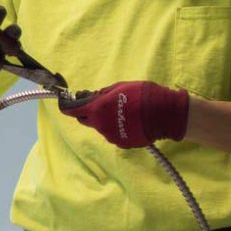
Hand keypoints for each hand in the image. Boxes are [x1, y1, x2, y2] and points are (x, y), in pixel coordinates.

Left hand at [58, 81, 189, 147]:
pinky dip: (116, 128)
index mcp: (97, 109)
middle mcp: (100, 125)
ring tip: (123, 112)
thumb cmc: (142, 95)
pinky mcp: (121, 144)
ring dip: (105, 120)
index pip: (72, 110)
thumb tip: (90, 97)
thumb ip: (102, 93)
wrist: (165, 114)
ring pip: (100, 127)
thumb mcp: (119, 87)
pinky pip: (113, 134)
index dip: (67, 106)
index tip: (66, 103)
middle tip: (99, 105)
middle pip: (85, 120)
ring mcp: (110, 136)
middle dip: (88, 113)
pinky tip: (129, 122)